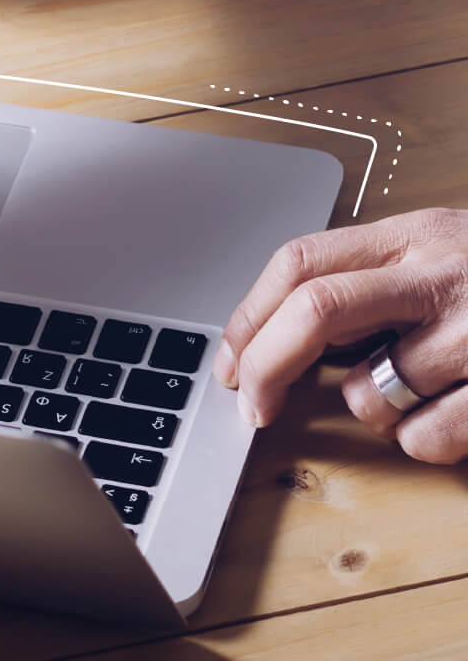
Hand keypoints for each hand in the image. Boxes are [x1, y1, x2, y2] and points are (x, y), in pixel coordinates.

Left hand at [217, 209, 465, 463]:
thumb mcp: (449, 255)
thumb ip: (376, 282)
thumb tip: (276, 339)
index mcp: (419, 234)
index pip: (300, 261)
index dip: (247, 316)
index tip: (229, 362)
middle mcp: (447, 272)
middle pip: (315, 311)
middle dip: (267, 366)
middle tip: (254, 408)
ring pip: (371, 391)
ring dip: (377, 411)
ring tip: (428, 391)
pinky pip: (427, 436)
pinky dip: (427, 441)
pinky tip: (464, 414)